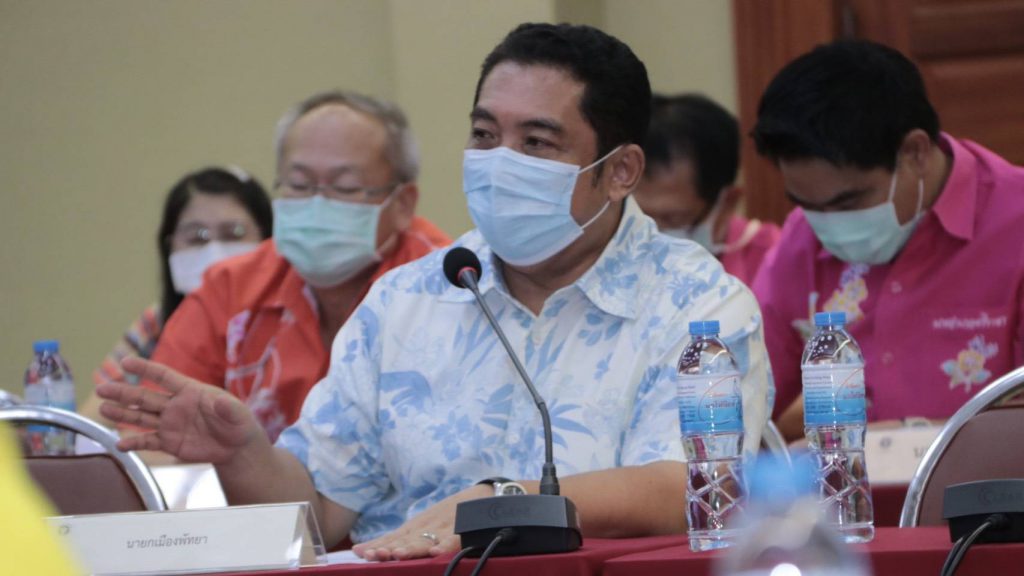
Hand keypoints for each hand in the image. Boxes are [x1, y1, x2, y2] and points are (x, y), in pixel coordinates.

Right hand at [96, 357, 262, 463]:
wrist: (236, 447)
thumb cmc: (237, 422)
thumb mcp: (238, 414)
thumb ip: (227, 408)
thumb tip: (219, 402)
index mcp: (190, 391)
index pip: (164, 376)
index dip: (145, 369)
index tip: (125, 362)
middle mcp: (175, 405)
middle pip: (145, 397)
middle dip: (123, 392)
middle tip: (101, 389)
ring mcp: (170, 424)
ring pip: (141, 417)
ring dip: (122, 414)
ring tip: (102, 409)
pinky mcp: (169, 442)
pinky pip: (148, 441)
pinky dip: (134, 443)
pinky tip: (119, 445)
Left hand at [352, 483, 491, 560]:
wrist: (484, 496)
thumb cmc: (450, 513)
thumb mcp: (423, 524)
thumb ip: (396, 539)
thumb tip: (362, 550)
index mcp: (418, 525)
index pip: (395, 536)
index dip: (380, 544)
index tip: (363, 552)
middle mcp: (429, 525)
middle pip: (407, 538)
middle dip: (390, 547)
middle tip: (375, 555)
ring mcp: (446, 527)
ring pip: (427, 539)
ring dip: (413, 547)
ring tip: (399, 554)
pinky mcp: (465, 529)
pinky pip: (455, 539)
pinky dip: (446, 545)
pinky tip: (437, 551)